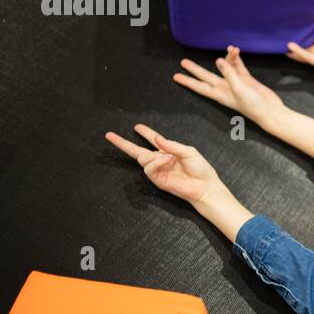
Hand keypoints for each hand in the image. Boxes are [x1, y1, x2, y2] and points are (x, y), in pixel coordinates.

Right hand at [105, 124, 222, 205]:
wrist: (204, 186)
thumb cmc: (200, 169)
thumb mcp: (188, 152)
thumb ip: (171, 145)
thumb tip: (157, 138)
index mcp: (168, 151)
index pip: (153, 140)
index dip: (145, 133)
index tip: (137, 126)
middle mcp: (160, 160)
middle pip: (137, 150)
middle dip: (122, 143)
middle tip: (109, 135)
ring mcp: (157, 170)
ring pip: (143, 159)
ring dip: (153, 156)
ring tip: (168, 157)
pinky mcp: (157, 180)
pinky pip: (148, 168)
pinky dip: (155, 162)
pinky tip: (166, 160)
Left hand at [173, 45, 284, 123]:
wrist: (270, 111)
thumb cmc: (253, 105)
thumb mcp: (239, 89)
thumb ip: (229, 74)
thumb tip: (218, 60)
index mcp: (220, 93)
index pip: (199, 86)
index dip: (187, 81)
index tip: (176, 77)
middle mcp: (225, 88)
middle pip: (206, 76)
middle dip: (195, 69)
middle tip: (183, 62)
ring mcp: (236, 83)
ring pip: (225, 68)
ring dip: (227, 58)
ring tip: (231, 48)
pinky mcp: (247, 80)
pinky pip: (238, 66)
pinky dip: (236, 59)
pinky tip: (234, 50)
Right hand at [287, 2, 313, 92]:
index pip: (309, 34)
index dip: (301, 30)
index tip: (291, 23)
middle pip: (302, 43)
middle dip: (293, 39)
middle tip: (280, 31)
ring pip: (301, 51)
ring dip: (292, 47)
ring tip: (280, 40)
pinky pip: (306, 57)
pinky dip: (298, 52)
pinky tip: (291, 47)